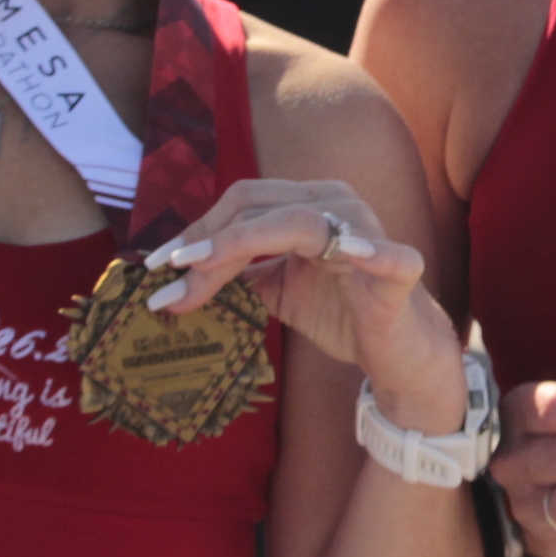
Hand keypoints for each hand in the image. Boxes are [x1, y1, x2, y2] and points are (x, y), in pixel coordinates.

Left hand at [147, 178, 464, 429]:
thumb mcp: (279, 290)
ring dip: (238, 245)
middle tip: (166, 281)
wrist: (399, 353)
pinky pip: (385, 257)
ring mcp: (370, 234)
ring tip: (197, 271)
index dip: (197, 229)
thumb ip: (240, 274)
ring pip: (295, 223)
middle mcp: (338, 205)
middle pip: (257, 206)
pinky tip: (348, 256)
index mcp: (311, 204)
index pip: (243, 203)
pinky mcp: (400, 270)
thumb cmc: (343, 315)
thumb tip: (180, 276)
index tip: (156, 265)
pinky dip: (367, 253)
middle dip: (205, 243)